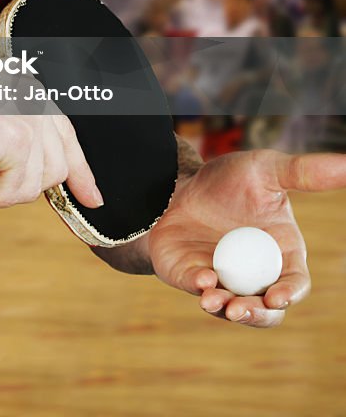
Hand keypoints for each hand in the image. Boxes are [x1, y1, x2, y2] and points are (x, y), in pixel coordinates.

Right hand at [0, 47, 101, 213]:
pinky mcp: (15, 140)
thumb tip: (0, 155)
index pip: (64, 132)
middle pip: (57, 162)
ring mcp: (27, 118)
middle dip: (35, 189)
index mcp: (23, 85)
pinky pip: (12, 192)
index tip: (91, 197)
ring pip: (34, 184)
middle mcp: (33, 97)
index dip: (79, 169)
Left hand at [147, 148, 345, 327]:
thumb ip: (305, 172)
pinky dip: (200, 289)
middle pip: (266, 310)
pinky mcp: (192, 278)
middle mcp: (255, 273)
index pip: (295, 283)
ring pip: (234, 309)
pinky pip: (198, 291)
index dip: (290, 294)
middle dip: (256, 314)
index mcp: (280, 252)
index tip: (277, 297)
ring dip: (227, 310)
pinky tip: (201, 281)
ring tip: (214, 300)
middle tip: (239, 309)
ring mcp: (224, 280)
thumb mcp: (267, 169)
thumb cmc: (230, 178)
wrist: (178, 180)